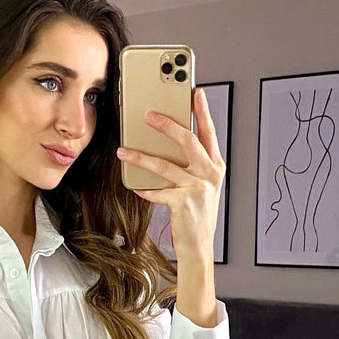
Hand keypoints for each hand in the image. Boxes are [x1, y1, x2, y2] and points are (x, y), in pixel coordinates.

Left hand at [116, 87, 224, 264]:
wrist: (200, 247)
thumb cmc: (198, 215)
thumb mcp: (202, 186)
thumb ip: (193, 165)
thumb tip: (170, 144)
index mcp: (216, 166)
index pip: (209, 132)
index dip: (202, 111)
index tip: (194, 92)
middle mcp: (209, 174)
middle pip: (187, 140)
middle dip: (166, 124)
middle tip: (148, 114)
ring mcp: (197, 188)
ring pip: (164, 165)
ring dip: (140, 156)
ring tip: (123, 150)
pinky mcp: (183, 203)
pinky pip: (157, 191)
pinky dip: (144, 189)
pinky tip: (135, 187)